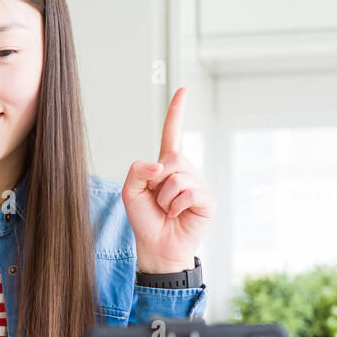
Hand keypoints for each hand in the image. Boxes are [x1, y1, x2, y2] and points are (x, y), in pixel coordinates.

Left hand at [122, 86, 214, 273]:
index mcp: (166, 166)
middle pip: (171, 158)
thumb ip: (137, 171)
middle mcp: (185, 171)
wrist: (157, 247)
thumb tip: (161, 164)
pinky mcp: (207, 199)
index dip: (176, 113)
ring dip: (164, 198)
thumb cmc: (145, 220)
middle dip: (157, 181)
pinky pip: (187, 192)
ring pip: (177, 177)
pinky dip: (175, 206)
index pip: (171, 134)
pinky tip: (177, 215)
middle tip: (157, 200)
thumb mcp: (130, 192)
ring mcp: (198, 184)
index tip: (183, 90)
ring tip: (167, 211)